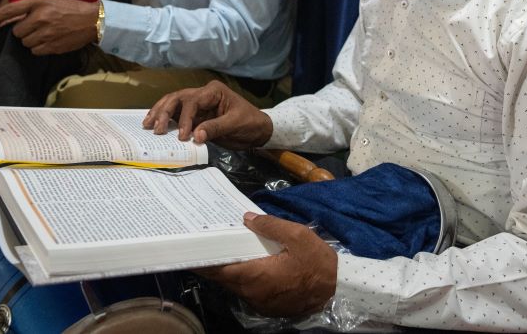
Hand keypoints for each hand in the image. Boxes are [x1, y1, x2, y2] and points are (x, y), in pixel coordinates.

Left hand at [0, 0, 98, 55]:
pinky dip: (39, 48)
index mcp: (38, 3)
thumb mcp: (48, 0)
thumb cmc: (68, 8)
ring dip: (30, 40)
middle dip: (22, 31)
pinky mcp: (52, 46)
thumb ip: (29, 8)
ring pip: (25, 42)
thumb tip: (7, 21)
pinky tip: (48, 41)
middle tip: (32, 28)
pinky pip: (35, 51)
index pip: (8, 10)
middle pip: (16, 31)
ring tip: (42, 34)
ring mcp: (46, 33)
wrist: (92, 20)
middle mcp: (40, 17)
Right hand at [144, 80, 272, 147]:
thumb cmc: (249, 123)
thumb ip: (215, 128)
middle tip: (156, 129)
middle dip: (165, 111)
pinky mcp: (195, 115)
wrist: (257, 130)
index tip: (183, 136)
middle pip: (178, 98)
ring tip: (147, 125)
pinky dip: (165, 119)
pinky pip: (176, 114)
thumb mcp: (235, 124)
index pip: (193, 101)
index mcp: (213, 91)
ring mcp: (198, 104)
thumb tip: (195, 136)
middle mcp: (203, 94)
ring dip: (160, 113)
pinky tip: (154, 125)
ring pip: (173, 103)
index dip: (185, 118)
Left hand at [196, 212, 336, 316]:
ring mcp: (260, 302)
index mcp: (255, 276)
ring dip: (228, 269)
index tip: (187, 250)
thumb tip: (246, 218)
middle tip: (204, 243)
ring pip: (235, 285)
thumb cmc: (317, 262)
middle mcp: (252, 293)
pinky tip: (246, 262)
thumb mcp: (297, 235)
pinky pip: (248, 290)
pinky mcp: (268, 307)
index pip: (218, 269)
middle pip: (224, 278)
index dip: (201, 260)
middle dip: (213, 262)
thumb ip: (269, 225)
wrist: (339, 289)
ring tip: (222, 249)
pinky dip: (242, 277)